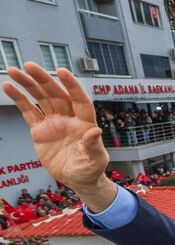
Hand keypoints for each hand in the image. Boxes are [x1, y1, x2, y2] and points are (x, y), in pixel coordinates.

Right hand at [2, 63, 116, 211]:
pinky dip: (19, 99)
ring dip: (28, 85)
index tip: (62, 71)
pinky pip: (28, 111)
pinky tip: (9, 87)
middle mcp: (70, 118)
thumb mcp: (95, 160)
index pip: (80, 100)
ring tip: (14, 71)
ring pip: (41, 99)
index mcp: (85, 123)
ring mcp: (54, 122)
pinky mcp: (40, 130)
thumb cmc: (91, 169)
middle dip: (43, 80)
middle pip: (57, 94)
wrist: (77, 179)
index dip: (72, 86)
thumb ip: (93, 146)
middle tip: (29, 65)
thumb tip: (95, 131)